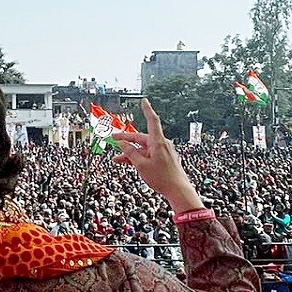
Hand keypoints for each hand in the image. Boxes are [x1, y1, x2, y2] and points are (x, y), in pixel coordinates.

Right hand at [111, 99, 203, 214]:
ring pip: (143, 149)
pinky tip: (128, 163)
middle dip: (127, 141)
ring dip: (131, 153)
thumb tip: (122, 143)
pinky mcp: (164, 159)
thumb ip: (130, 152)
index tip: (144, 101)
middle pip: (142, 138)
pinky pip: (148, 155)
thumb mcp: (141, 165)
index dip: (147, 110)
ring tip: (117, 160)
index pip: (152, 120)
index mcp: (158, 142)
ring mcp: (163, 152)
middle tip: (113, 139)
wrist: (178, 190)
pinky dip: (138, 158)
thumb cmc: (162, 178)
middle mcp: (162, 144)